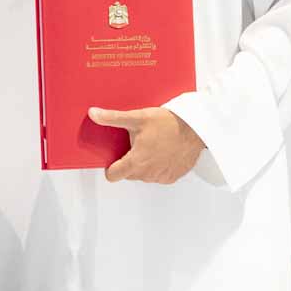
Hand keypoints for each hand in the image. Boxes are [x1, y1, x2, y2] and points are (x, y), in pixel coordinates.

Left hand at [89, 106, 203, 184]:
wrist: (196, 129)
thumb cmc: (168, 123)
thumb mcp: (137, 117)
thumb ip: (112, 118)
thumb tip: (93, 114)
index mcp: (136, 162)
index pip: (113, 176)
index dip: (111, 167)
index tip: (115, 158)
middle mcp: (148, 174)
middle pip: (128, 174)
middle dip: (129, 162)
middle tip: (137, 144)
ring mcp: (161, 177)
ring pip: (144, 175)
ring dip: (144, 164)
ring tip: (152, 146)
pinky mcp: (173, 177)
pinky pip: (158, 175)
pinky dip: (158, 166)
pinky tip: (163, 152)